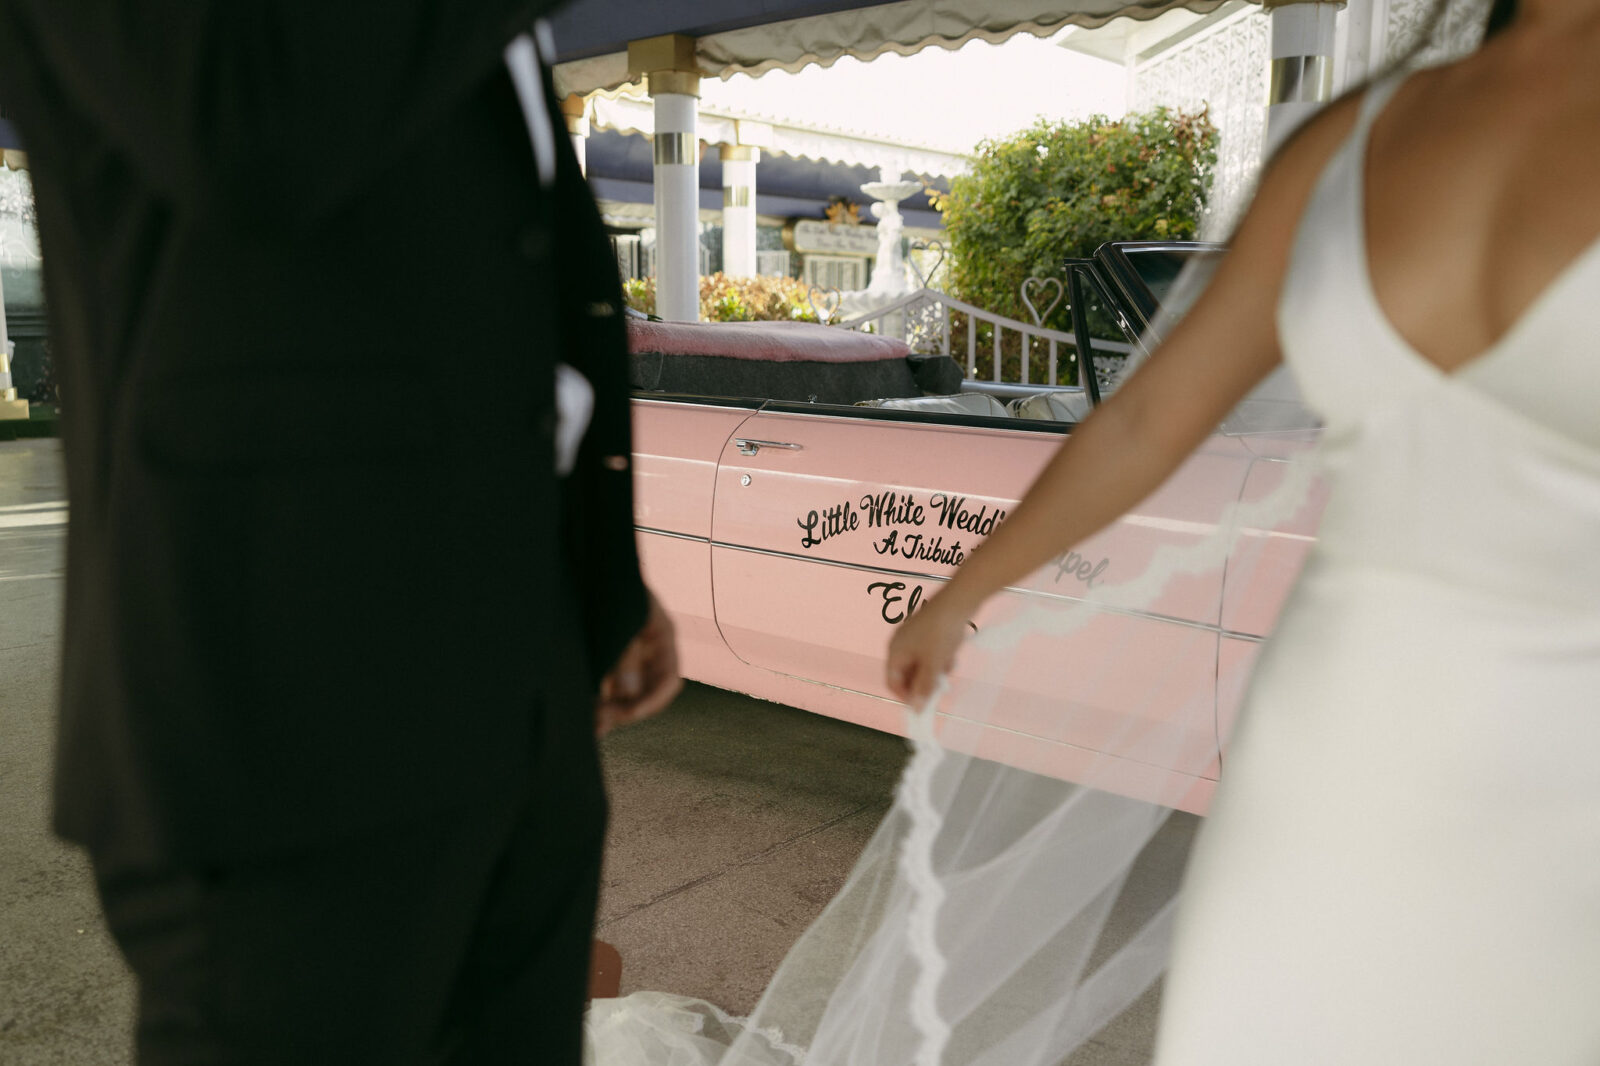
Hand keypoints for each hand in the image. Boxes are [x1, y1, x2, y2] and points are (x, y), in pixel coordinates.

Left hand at [596, 591, 681, 736]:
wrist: (593, 567)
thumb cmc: (612, 584)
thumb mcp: (622, 616)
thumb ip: (626, 653)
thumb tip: (626, 693)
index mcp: (662, 638)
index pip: (668, 681)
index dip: (652, 701)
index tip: (629, 715)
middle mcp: (649, 652)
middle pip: (645, 693)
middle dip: (625, 711)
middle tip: (600, 723)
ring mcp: (630, 656)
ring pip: (625, 695)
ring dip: (610, 711)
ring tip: (590, 727)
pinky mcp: (609, 658)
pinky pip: (608, 686)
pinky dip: (599, 700)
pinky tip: (584, 714)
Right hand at [884, 595, 972, 705]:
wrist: (958, 601)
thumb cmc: (941, 632)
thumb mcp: (933, 664)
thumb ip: (924, 688)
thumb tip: (915, 709)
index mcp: (895, 651)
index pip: (893, 682)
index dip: (906, 696)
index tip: (923, 705)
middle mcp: (901, 644)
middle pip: (908, 674)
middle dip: (924, 682)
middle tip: (940, 687)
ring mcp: (914, 637)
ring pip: (922, 664)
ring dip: (935, 671)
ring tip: (949, 666)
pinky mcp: (928, 632)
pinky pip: (930, 653)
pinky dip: (940, 658)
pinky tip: (952, 655)